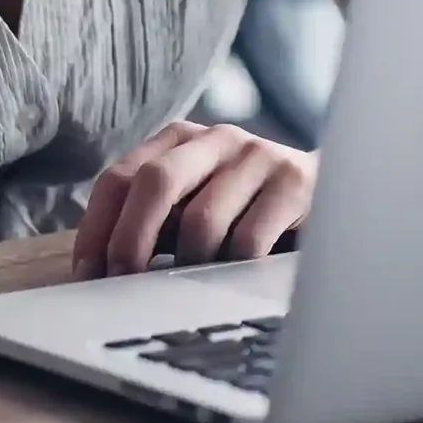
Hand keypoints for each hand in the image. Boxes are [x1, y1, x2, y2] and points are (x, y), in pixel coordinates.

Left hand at [71, 121, 315, 279]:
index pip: (118, 178)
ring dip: (191, 263)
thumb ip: (153, 226)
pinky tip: (239, 273)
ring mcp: (257, 154)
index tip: (88, 276)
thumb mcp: (191, 211)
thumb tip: (99, 273)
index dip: (97, 229)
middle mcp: (215, 138)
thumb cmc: (243, 214)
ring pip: (202, 219)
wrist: (335, 196)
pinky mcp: (295, 180)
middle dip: (131, 240)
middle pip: (154, 183)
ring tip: (198, 281)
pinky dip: (234, 268)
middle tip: (123, 284)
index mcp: (178, 140)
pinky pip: (248, 240)